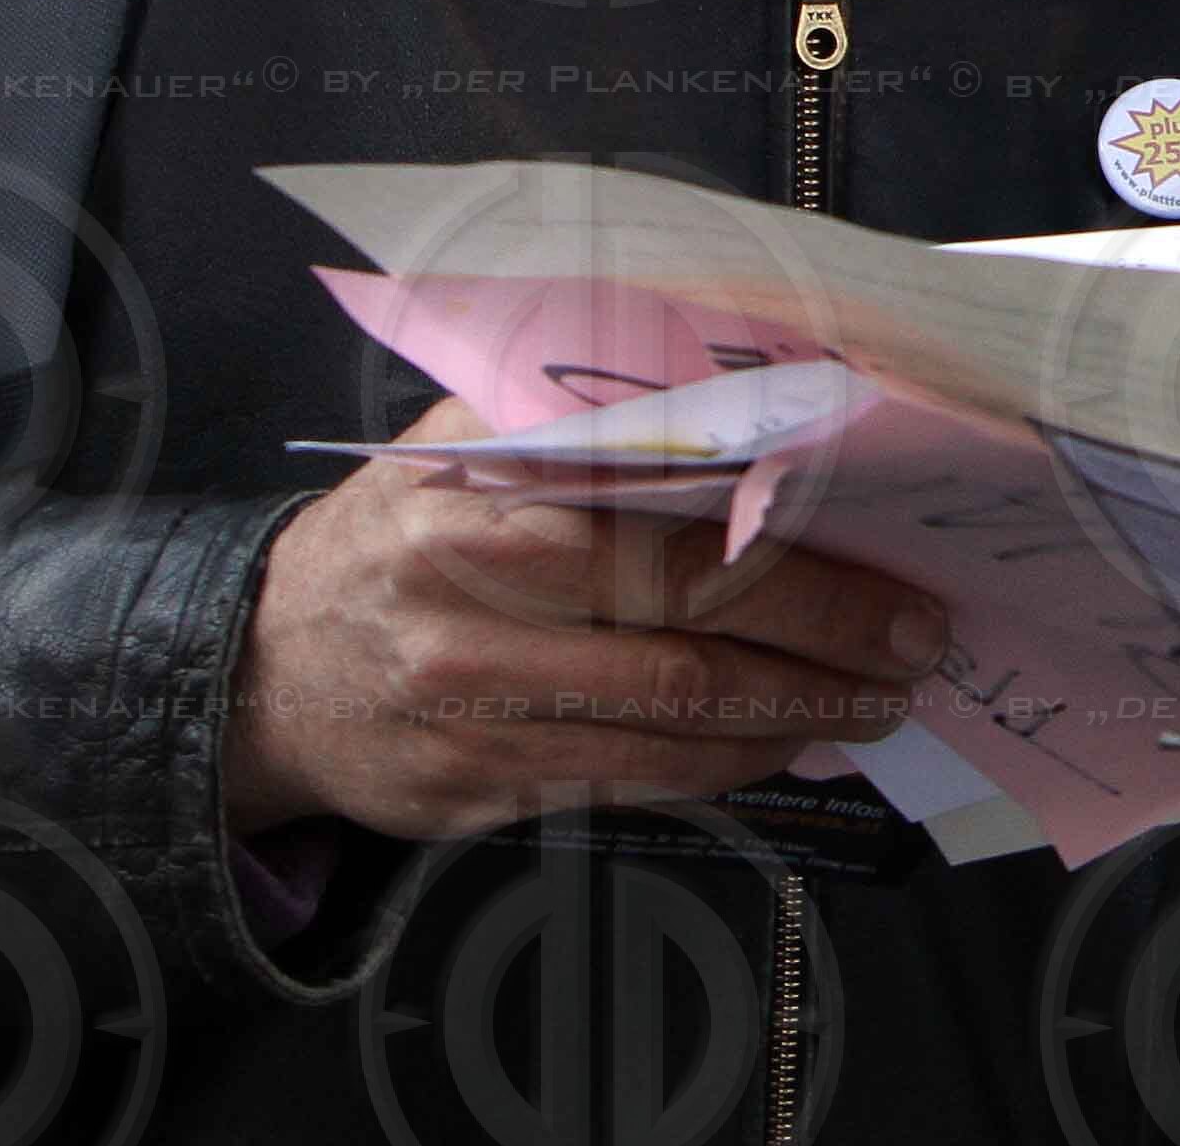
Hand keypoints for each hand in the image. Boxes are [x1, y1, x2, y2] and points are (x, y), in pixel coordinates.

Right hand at [225, 398, 952, 840]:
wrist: (267, 662)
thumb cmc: (407, 531)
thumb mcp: (474, 439)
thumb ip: (592, 415)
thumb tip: (752, 389)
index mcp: (489, 494)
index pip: (672, 525)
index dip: (797, 553)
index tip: (891, 559)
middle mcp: (474, 601)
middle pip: (687, 627)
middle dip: (824, 640)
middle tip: (912, 642)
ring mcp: (473, 706)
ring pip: (671, 722)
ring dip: (793, 716)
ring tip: (874, 700)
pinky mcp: (473, 790)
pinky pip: (629, 781)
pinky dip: (724, 766)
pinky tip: (783, 742)